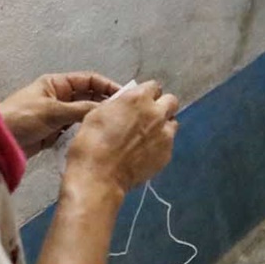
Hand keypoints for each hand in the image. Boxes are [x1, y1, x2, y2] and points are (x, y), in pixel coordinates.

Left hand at [0, 72, 122, 155]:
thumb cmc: (21, 118)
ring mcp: (56, 115)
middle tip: (122, 114)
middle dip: (103, 103)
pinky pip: (74, 130)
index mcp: (57, 84)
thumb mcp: (53, 111)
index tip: (123, 95)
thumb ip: (80, 109)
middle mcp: (59, 97)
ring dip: (94, 119)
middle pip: (87, 96)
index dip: (106, 85)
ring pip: (82, 115)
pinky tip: (95, 138)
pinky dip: (83, 133)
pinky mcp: (53, 133)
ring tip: (113, 127)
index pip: (88, 80)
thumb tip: (105, 109)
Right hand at [65, 80, 179, 191]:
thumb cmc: (91, 143)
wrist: (99, 176)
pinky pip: (168, 144)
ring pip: (173, 123)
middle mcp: (156, 113)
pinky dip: (160, 145)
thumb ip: (118, 104)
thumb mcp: (97, 113)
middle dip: (162, 106)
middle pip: (171, 101)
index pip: (154, 86)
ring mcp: (165, 134)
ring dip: (163, 126)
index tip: (141, 101)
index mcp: (139, 99)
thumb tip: (126, 104)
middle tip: (148, 116)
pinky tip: (145, 153)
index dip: (147, 93)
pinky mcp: (167, 154)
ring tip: (148, 136)